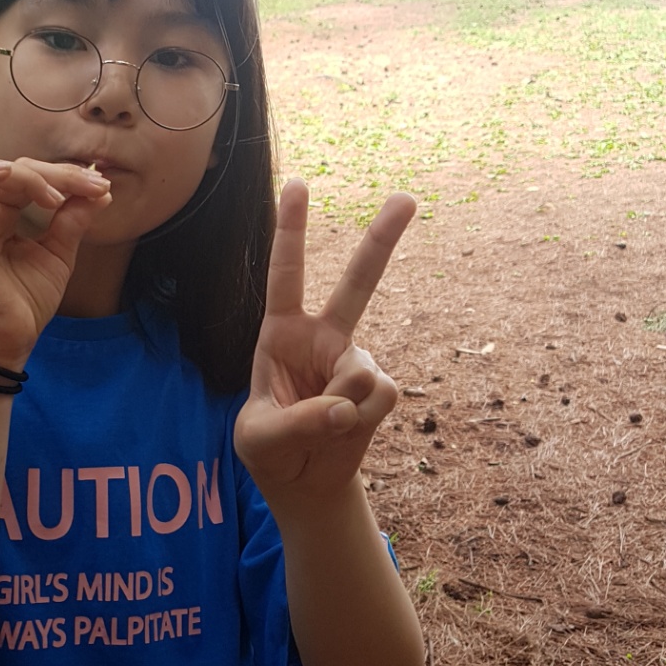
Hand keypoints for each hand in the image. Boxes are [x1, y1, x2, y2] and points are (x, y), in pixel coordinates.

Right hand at [0, 156, 111, 367]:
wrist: (10, 341)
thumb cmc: (26, 302)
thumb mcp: (59, 253)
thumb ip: (73, 220)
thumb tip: (102, 190)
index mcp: (4, 214)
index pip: (31, 177)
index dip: (66, 175)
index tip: (100, 186)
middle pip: (14, 169)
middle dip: (56, 173)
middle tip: (90, 185)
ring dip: (28, 176)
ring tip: (57, 197)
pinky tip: (7, 173)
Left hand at [235, 180, 414, 497]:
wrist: (303, 481)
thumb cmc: (268, 449)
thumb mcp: (259, 438)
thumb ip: (297, 422)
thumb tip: (347, 406)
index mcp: (281, 333)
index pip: (285, 275)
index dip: (290, 231)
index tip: (299, 184)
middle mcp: (323, 337)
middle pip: (358, 283)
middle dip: (382, 240)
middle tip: (407, 198)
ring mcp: (354, 362)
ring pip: (360, 374)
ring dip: (340, 408)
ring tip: (320, 428)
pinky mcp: (379, 390)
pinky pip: (378, 400)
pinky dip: (359, 422)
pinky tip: (345, 432)